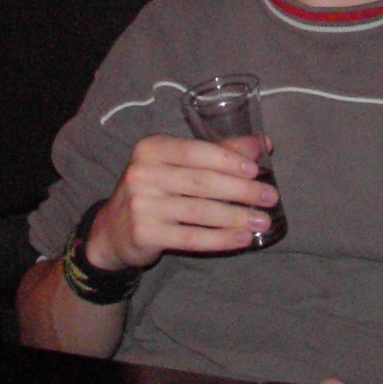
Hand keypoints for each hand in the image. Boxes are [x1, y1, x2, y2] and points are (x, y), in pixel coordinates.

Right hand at [85, 134, 278, 271]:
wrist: (113, 229)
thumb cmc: (156, 188)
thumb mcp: (178, 164)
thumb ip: (219, 152)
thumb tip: (263, 144)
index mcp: (151, 148)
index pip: (196, 152)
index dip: (228, 160)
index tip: (256, 170)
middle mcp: (142, 173)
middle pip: (201, 182)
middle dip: (240, 190)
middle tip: (270, 197)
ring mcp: (141, 205)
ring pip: (199, 212)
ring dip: (236, 217)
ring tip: (263, 221)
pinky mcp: (144, 233)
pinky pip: (190, 238)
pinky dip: (220, 239)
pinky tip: (242, 239)